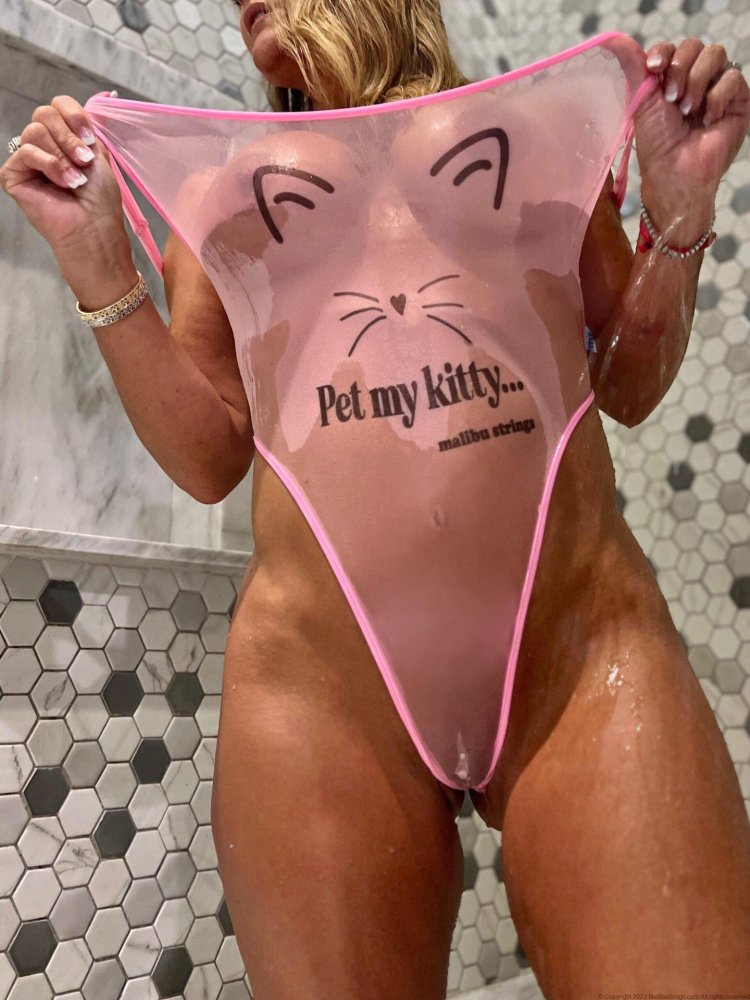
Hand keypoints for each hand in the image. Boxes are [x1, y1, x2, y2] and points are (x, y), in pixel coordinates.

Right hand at [0, 94, 129, 255]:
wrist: (94, 228)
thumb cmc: (99, 200)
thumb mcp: (98, 155)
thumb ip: (88, 127)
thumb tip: (102, 98)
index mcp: (62, 138)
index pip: (58, 105)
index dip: (74, 116)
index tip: (90, 139)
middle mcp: (43, 146)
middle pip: (44, 113)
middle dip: (69, 137)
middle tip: (84, 161)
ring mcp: (26, 160)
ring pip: (35, 130)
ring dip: (62, 154)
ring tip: (76, 179)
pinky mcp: (13, 174)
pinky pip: (27, 151)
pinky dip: (49, 165)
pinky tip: (64, 183)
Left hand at [633, 39, 749, 208]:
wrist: (674, 172)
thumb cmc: (657, 145)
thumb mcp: (642, 103)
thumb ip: (639, 72)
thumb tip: (627, 46)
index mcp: (672, 80)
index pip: (673, 48)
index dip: (664, 52)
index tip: (654, 68)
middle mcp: (696, 81)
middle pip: (695, 45)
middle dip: (680, 68)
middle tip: (671, 99)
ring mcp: (718, 89)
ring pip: (715, 54)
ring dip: (696, 81)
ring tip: (687, 110)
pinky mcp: (738, 100)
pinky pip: (732, 77)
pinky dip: (716, 97)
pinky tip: (707, 119)